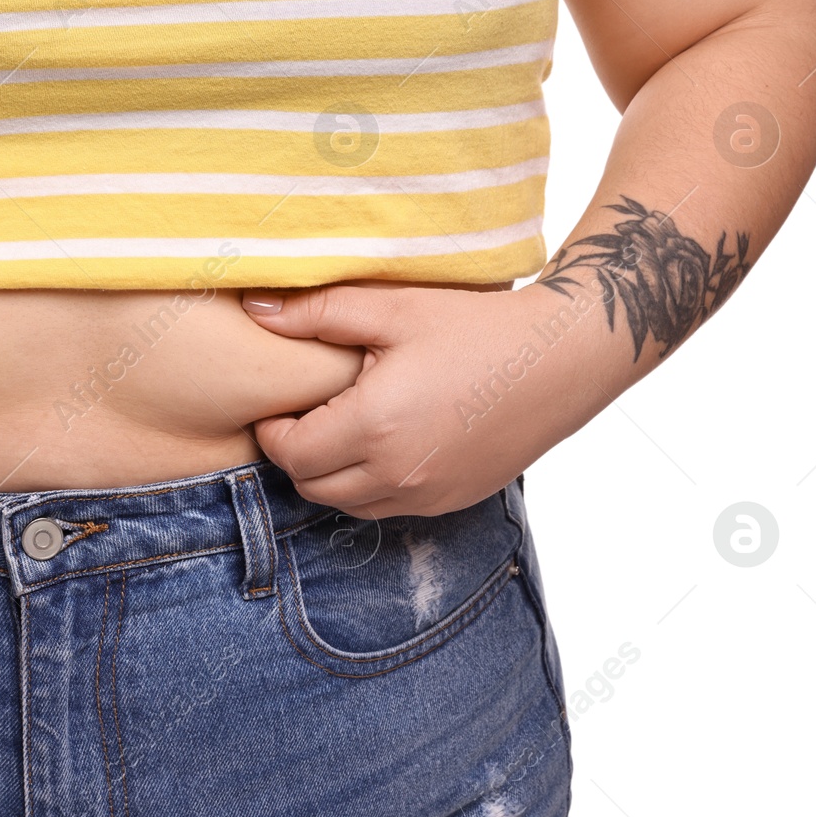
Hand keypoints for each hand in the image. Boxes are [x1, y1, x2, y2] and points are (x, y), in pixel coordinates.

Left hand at [240, 282, 607, 517]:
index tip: (281, 401)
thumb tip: (254, 309)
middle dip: (297, 453)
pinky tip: (383, 441)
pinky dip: (369, 485)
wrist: (560, 359)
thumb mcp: (393, 308)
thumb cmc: (476, 327)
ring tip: (344, 425)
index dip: (272, 429)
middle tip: (307, 412)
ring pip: (346, 505)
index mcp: (374, 426)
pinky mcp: (451, 501)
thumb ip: (317, 312)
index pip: (290, 453)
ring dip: (331, 474)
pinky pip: (387, 508)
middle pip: (311, 486)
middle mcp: (397, 473)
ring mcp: (427, 495)